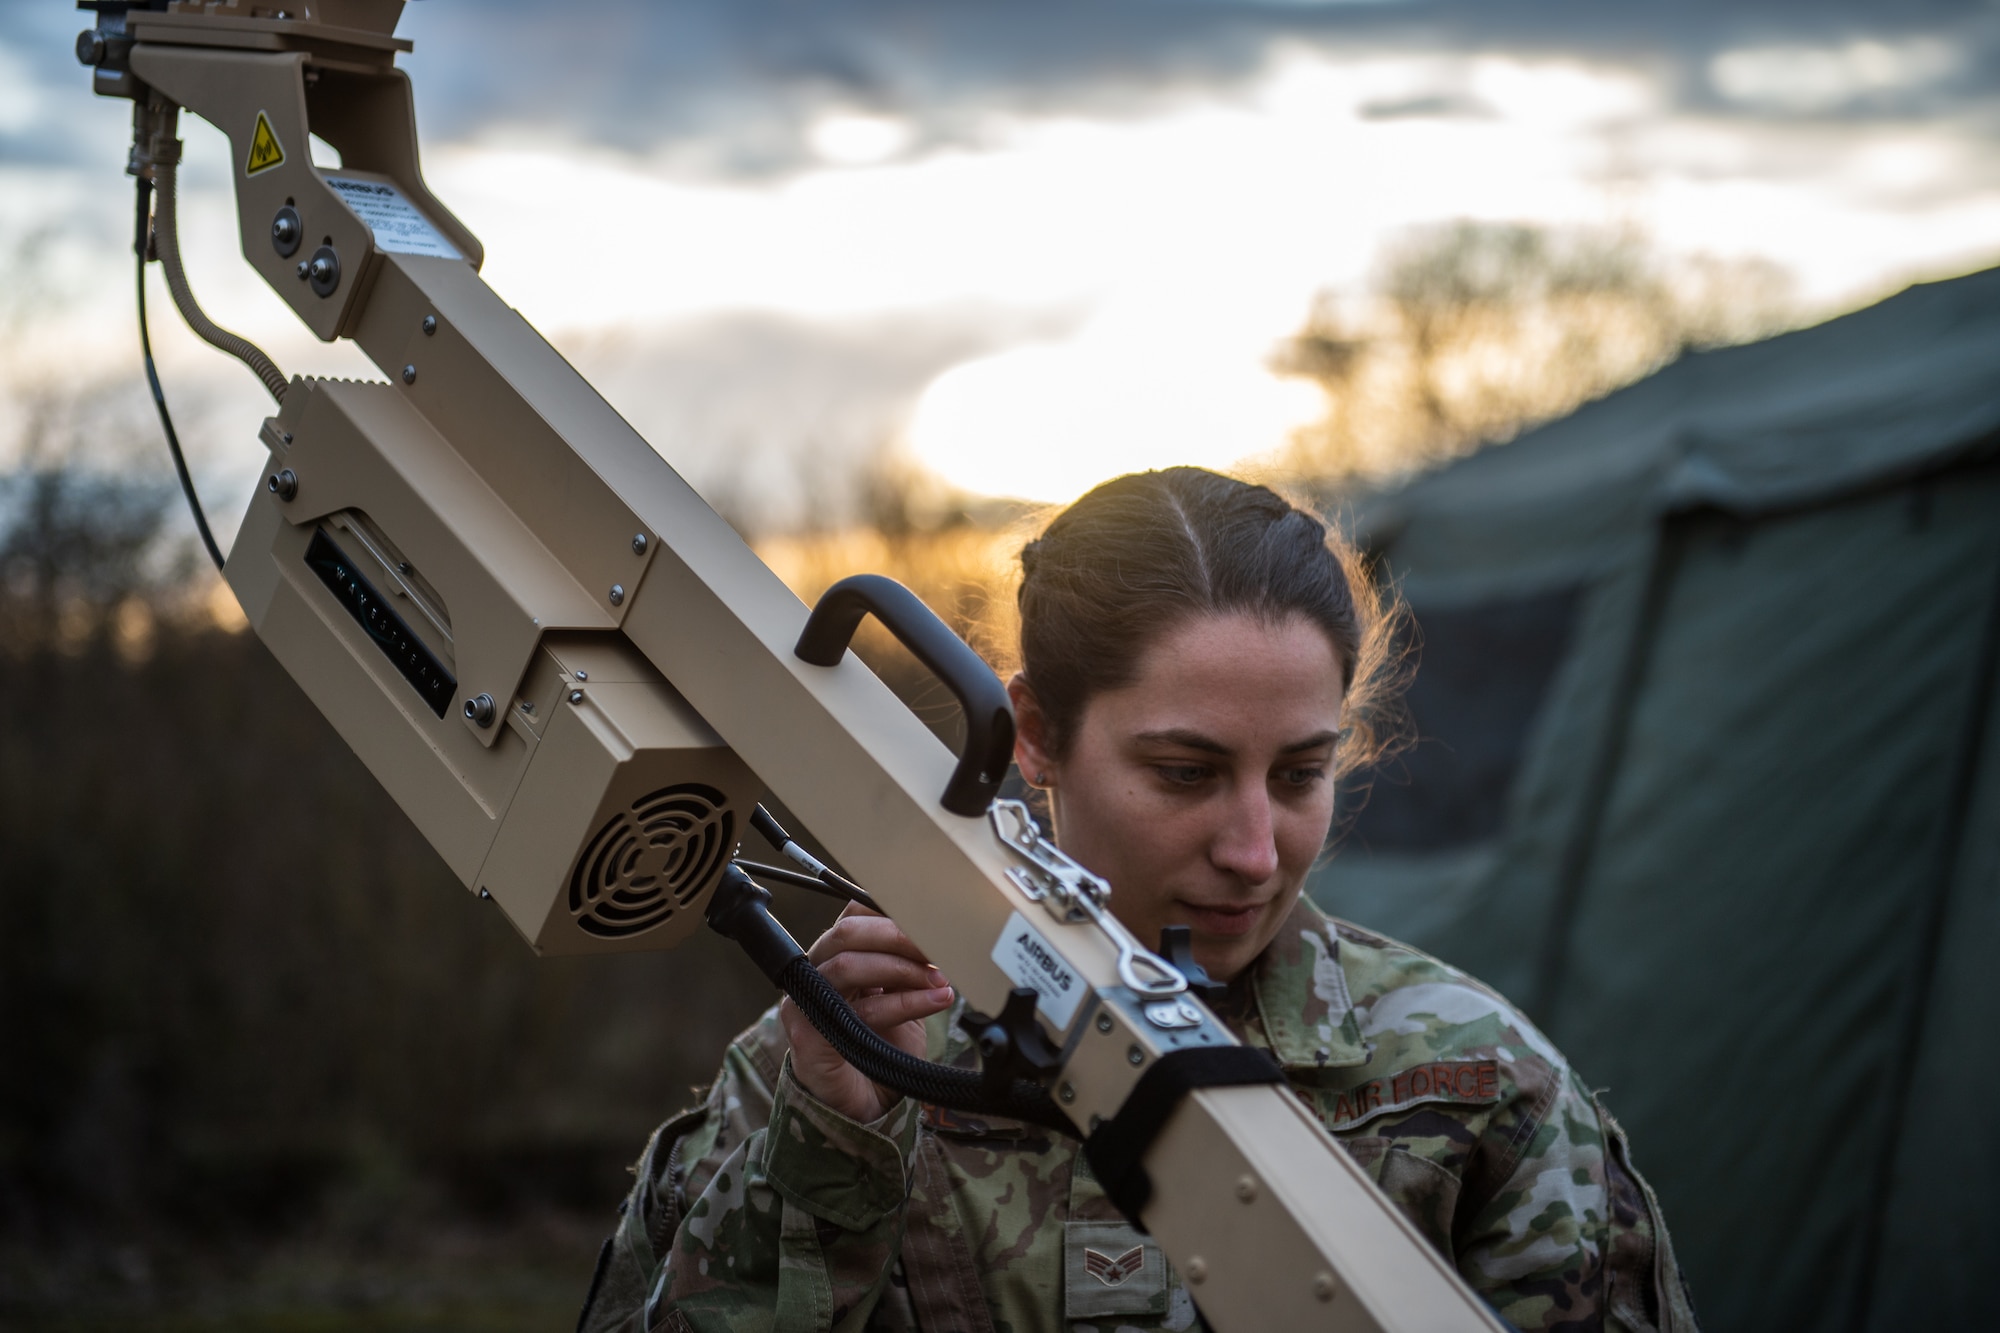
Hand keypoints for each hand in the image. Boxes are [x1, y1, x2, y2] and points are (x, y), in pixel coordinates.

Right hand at [779, 904, 955, 1123]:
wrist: (859, 1107)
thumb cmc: (878, 1049)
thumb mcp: (898, 996)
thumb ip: (906, 965)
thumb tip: (939, 934)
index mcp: (835, 958)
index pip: (853, 916)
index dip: (889, 910)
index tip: (929, 920)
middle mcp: (816, 974)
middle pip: (847, 933)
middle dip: (898, 935)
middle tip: (937, 946)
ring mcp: (807, 1003)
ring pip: (850, 965)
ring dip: (904, 969)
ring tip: (940, 980)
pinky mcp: (811, 1034)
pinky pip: (861, 1010)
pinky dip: (904, 1003)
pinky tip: (936, 1001)